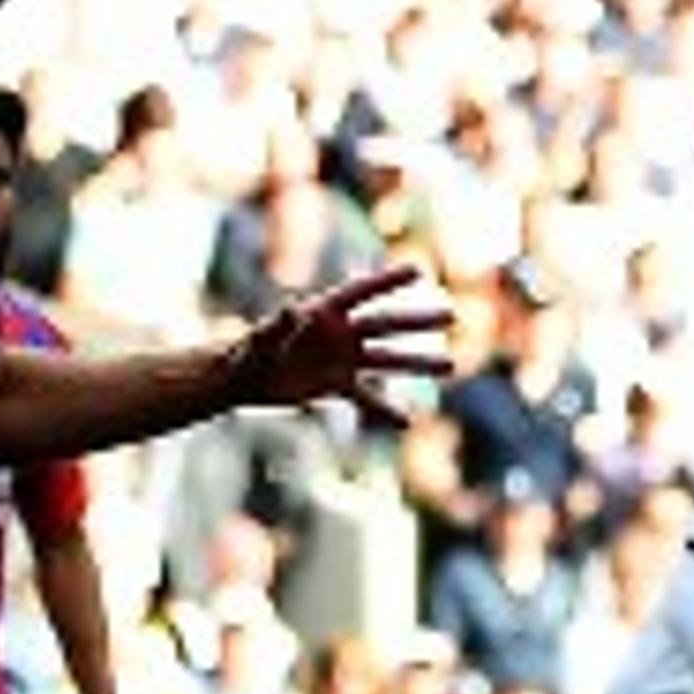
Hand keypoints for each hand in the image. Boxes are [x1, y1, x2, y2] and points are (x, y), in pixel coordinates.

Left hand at [223, 262, 448, 410]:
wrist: (243, 380)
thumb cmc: (247, 353)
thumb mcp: (260, 340)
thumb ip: (277, 327)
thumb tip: (290, 309)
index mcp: (323, 312)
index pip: (361, 292)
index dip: (388, 281)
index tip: (418, 271)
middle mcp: (340, 332)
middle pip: (385, 325)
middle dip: (418, 321)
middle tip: (451, 316)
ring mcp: (342, 359)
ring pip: (387, 360)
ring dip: (417, 363)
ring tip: (451, 366)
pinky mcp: (337, 385)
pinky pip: (366, 397)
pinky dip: (385, 410)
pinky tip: (407, 421)